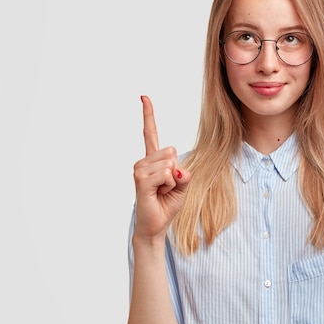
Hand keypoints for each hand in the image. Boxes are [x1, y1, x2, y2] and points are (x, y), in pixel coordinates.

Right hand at [132, 95, 190, 241]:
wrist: (156, 226)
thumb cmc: (167, 204)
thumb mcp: (183, 186)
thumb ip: (184, 173)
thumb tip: (176, 170)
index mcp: (153, 159)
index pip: (150, 132)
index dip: (148, 114)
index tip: (143, 97)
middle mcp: (143, 161)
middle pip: (171, 151)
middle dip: (177, 171)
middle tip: (166, 187)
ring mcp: (140, 170)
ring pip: (170, 163)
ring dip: (173, 181)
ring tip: (161, 192)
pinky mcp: (140, 181)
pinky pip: (166, 174)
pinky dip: (169, 186)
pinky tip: (158, 194)